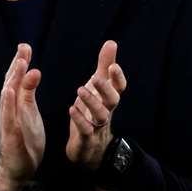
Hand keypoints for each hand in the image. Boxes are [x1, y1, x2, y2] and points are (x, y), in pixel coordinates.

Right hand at [0, 43, 44, 190]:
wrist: (19, 167)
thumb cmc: (24, 138)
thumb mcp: (30, 111)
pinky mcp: (10, 138)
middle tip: (23, 49)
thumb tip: (34, 70)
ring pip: (7, 100)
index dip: (20, 63)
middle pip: (10, 85)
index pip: (16, 80)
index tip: (25, 46)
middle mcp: (9, 111)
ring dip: (11, 82)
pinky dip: (8, 106)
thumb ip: (29, 91)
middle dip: (16, 67)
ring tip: (18, 66)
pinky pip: (8, 120)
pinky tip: (9, 94)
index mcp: (16, 104)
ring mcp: (7, 124)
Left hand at [66, 40, 127, 170]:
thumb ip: (104, 65)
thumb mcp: (99, 87)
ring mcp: (98, 126)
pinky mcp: (86, 138)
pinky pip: (86, 130)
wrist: (91, 148)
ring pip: (101, 115)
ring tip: (80, 91)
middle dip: (106, 89)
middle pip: (113, 101)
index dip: (118, 78)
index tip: (113, 66)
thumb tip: (111, 42)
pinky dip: (80, 120)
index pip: (119, 88)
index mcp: (109, 99)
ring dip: (91, 103)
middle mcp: (106, 111)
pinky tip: (72, 109)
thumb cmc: (95, 111)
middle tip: (97, 78)